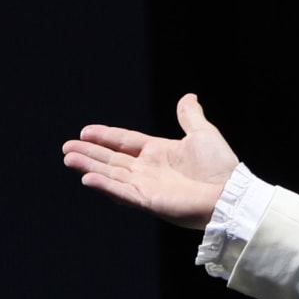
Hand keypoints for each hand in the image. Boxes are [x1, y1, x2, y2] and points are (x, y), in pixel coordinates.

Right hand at [62, 92, 238, 229]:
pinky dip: (105, 186)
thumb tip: (188, 97)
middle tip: (66, 148)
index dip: (105, 137)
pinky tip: (87, 178)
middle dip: (89, 153)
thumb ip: (189, 116)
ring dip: (89, 167)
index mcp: (159, 152)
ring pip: (111, 175)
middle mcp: (149, 170)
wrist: (231, 193)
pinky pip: (122, 193)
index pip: (125, 142)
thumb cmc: (221, 166)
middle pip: (112, 159)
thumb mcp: (203, 134)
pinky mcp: (149, 201)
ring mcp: (147, 187)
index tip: (84, 131)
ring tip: (69, 159)